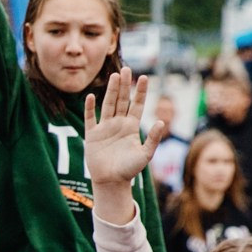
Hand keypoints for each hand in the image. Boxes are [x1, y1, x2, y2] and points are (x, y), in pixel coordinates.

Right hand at [82, 71, 155, 188]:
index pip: (138, 105)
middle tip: (127, 69)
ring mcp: (105, 128)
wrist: (111, 182)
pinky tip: (90, 96)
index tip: (144, 77)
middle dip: (125, 85)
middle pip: (122, 100)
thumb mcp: (145, 155)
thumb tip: (162, 122)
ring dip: (110, 91)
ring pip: (108, 105)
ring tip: (114, 76)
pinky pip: (90, 119)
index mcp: (132, 127)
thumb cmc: (129, 170)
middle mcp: (119, 124)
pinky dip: (90, 108)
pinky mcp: (92, 135)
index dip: (141, 91)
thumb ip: (153, 139)